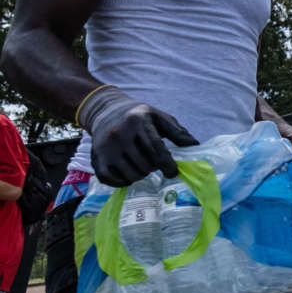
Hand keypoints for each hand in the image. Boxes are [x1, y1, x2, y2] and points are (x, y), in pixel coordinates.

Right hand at [78, 87, 198, 185]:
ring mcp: (106, 148)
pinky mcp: (96, 159)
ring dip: (141, 175)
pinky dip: (123, 182)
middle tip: (156, 164)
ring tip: (143, 166)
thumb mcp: (158, 117)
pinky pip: (111, 180)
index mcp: (137, 121)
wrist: (105, 110)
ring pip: (131, 175)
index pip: (156, 148)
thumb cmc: (138, 117)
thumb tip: (195, 145)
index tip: (174, 172)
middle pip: (145, 165)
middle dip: (155, 168)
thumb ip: (177, 132)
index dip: (168, 164)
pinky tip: (129, 175)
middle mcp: (119, 134)